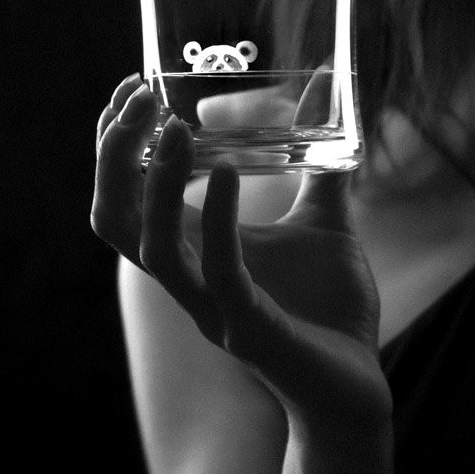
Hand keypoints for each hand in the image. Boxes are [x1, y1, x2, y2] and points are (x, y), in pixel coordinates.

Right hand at [92, 74, 389, 433]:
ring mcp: (212, 308)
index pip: (125, 196)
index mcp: (195, 252)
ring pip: (150, 247)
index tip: (136, 87)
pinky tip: (226, 173)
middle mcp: (189, 280)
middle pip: (114, 218)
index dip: (116, 144)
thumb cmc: (334, 308)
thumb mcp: (325, 218)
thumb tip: (325, 87)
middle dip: (116, 156)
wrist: (359, 386)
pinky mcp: (248, 329)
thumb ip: (320, 159)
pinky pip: (217, 272)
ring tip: (177, 127)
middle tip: (142, 99)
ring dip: (155, 184)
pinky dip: (217, 219)